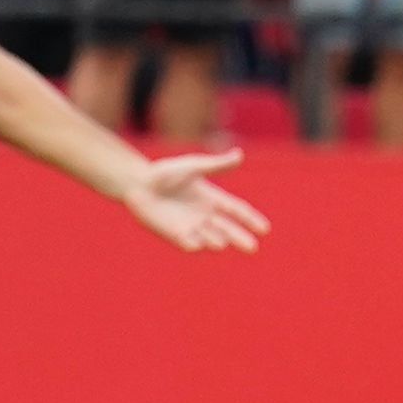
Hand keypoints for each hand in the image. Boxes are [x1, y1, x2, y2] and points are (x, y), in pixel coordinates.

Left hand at [123, 151, 271, 252]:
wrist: (137, 184)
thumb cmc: (164, 173)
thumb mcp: (193, 166)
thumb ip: (216, 165)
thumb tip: (239, 155)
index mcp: (213, 198)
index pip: (237, 210)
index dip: (251, 219)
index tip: (264, 229)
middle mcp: (206, 216)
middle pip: (229, 230)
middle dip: (240, 239)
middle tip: (252, 248)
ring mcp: (192, 227)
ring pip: (211, 238)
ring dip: (217, 241)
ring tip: (221, 241)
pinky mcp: (176, 235)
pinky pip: (189, 244)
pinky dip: (195, 245)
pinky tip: (198, 244)